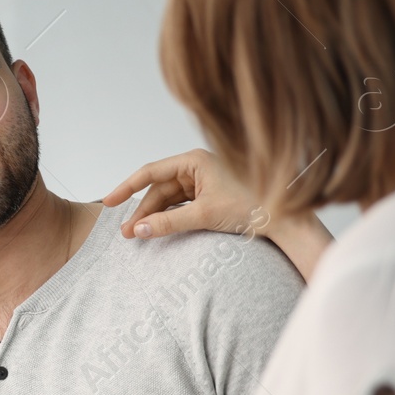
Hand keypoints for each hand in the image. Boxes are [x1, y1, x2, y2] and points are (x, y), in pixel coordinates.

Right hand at [102, 148, 269, 240]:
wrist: (286, 219)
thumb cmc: (252, 208)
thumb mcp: (204, 216)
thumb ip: (168, 222)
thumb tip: (137, 229)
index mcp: (195, 160)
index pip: (151, 172)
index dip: (126, 188)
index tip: (107, 202)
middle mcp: (198, 167)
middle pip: (159, 189)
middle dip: (141, 210)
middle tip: (126, 232)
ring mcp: (204, 181)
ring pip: (169, 199)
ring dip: (154, 216)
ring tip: (139, 234)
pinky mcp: (210, 195)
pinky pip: (181, 204)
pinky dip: (169, 217)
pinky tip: (159, 229)